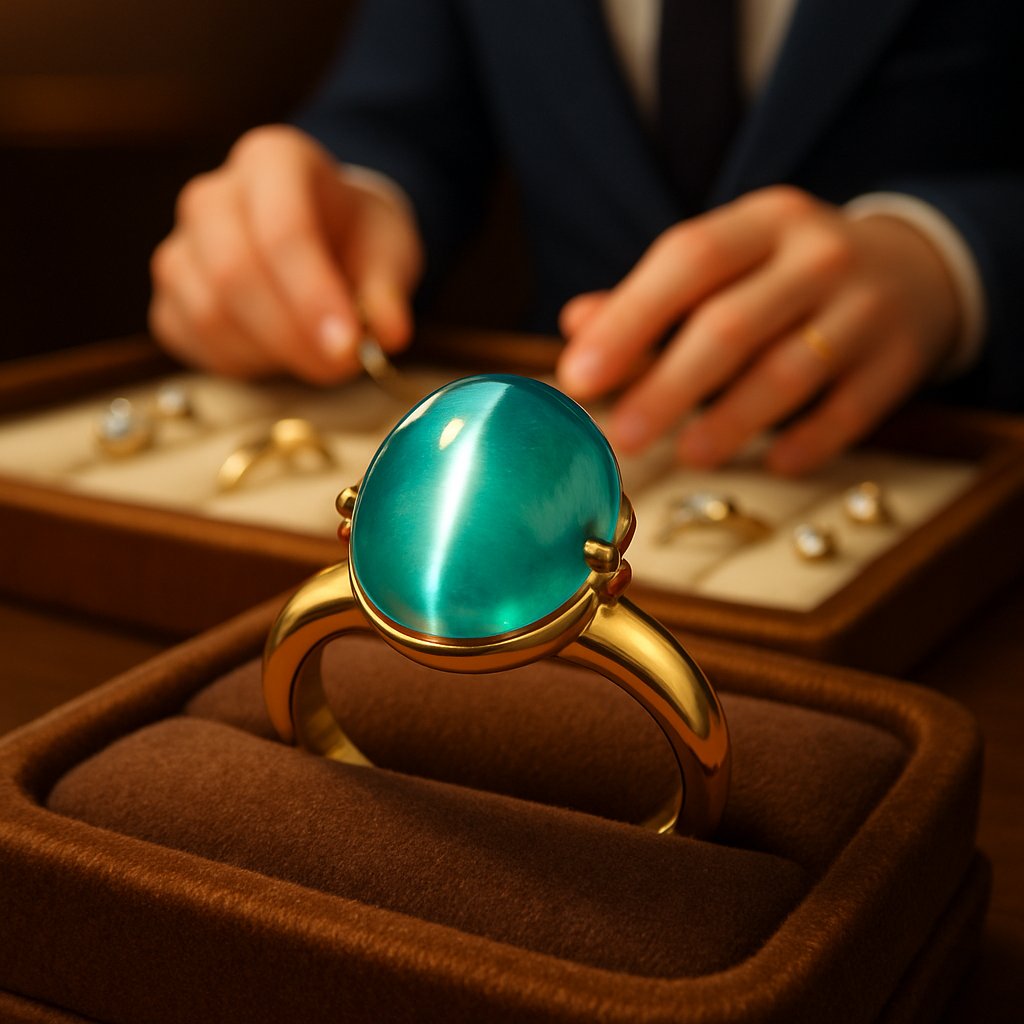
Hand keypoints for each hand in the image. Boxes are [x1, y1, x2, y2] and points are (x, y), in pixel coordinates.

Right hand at [150, 125, 422, 382]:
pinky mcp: (170, 296)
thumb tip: (390, 333)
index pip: (282, 229)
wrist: (325, 238)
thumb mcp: (389, 250)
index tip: (347, 345)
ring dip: (270, 352)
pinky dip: (239, 362)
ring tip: (317, 356)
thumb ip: (388, 291)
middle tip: (340, 365)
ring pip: (209, 312)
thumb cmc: (355, 238)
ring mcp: (182, 245)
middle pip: (233, 272)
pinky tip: (279, 355)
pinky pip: (192, 337)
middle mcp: (213, 196)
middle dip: (292, 334)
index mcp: (273, 161)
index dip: (313, 295)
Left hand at [556, 186, 960, 474]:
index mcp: (764, 221)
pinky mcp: (900, 362)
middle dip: (669, 386)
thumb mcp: (731, 262)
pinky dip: (808, 443)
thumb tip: (577, 325)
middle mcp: (819, 256)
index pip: (689, 260)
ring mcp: (867, 308)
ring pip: (790, 372)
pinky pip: (850, 413)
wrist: (918, 270)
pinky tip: (770, 463)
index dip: (628, 320)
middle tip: (623, 435)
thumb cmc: (789, 274)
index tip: (579, 376)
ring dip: (731, 422)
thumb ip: (653, 295)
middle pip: (732, 325)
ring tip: (689, 456)